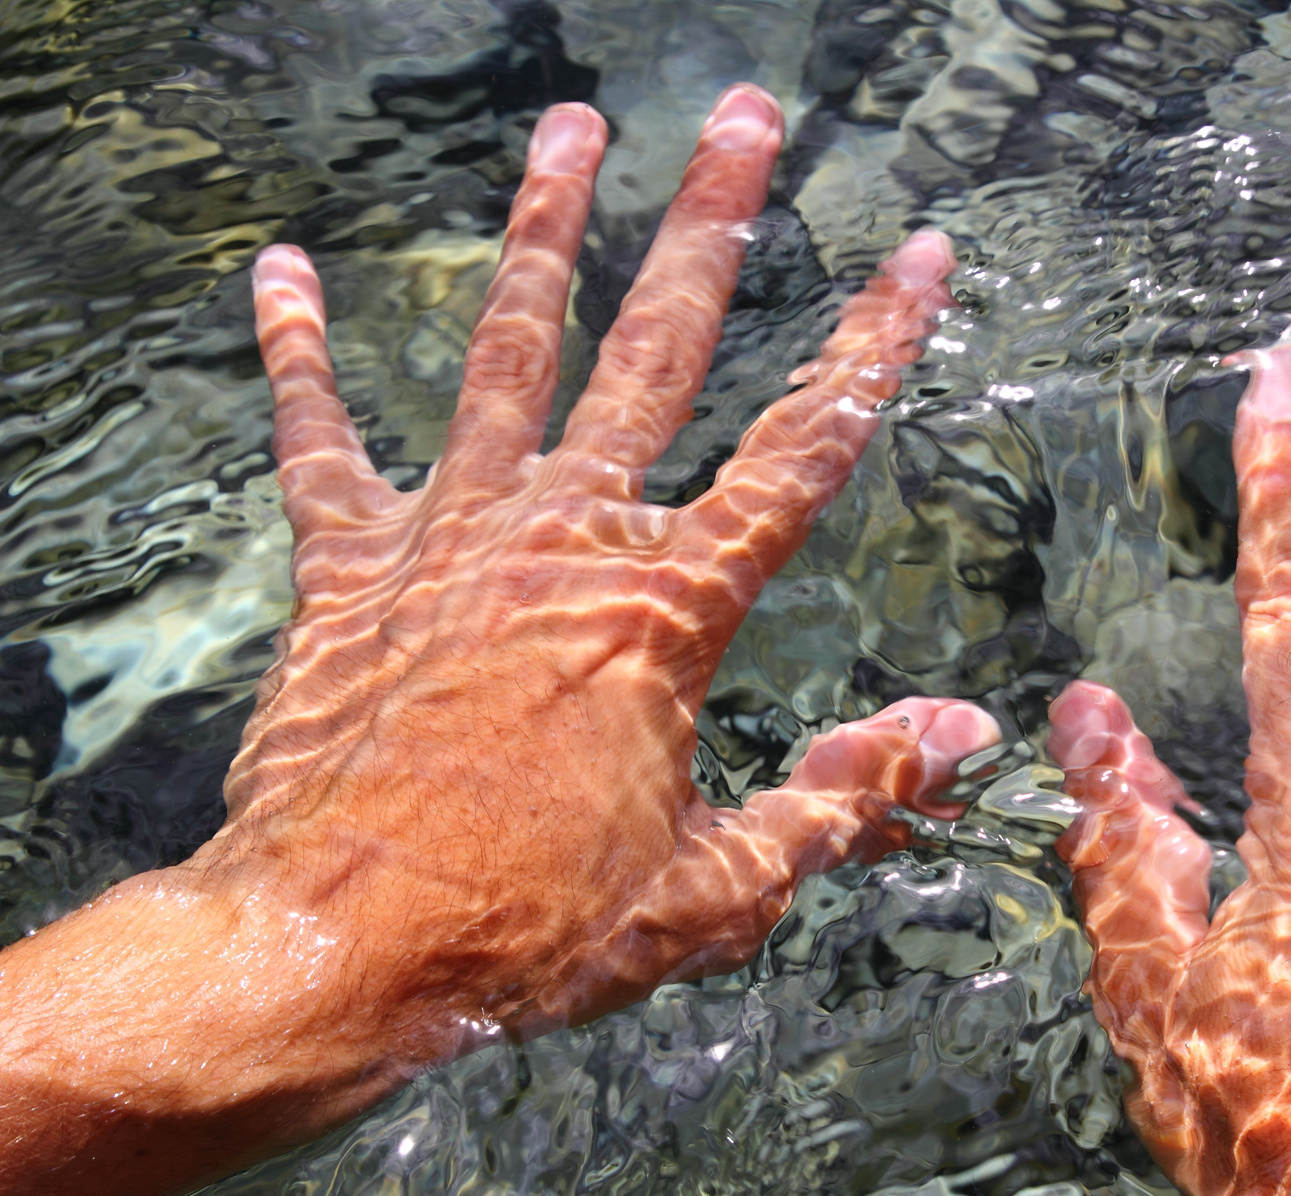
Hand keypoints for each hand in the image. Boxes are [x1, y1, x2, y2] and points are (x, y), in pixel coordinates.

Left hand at [0, 86, 996, 1195]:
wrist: (343, 946)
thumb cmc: (535, 928)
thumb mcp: (718, 886)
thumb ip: (847, 796)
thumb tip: (968, 732)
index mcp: (670, 614)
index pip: (801, 455)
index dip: (871, 349)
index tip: (919, 256)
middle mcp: (569, 544)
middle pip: (656, 352)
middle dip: (708, 226)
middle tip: (744, 117)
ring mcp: (454, 543)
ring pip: (510, 354)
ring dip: (543, 234)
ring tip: (572, 128)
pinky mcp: (352, 572)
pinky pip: (320, 441)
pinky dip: (301, 355)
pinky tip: (286, 269)